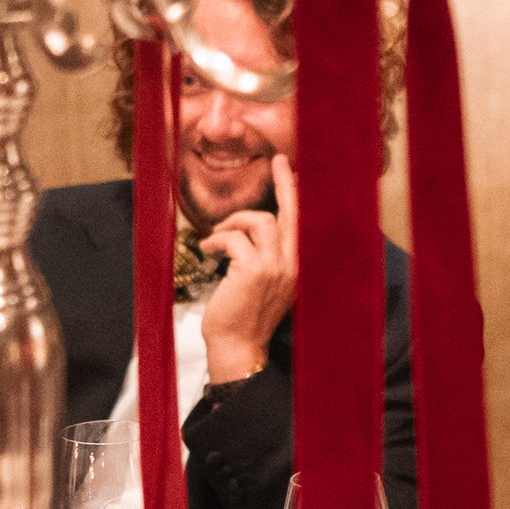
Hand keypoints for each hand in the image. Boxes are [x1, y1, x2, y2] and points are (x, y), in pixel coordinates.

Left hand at [199, 153, 297, 382]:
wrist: (239, 346)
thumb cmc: (247, 316)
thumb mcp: (269, 284)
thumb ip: (271, 258)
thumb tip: (259, 228)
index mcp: (299, 267)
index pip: (302, 224)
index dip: (297, 195)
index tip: (292, 171)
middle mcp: (294, 264)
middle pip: (291, 212)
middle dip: (285, 183)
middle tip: (279, 161)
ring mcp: (276, 266)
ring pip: (259, 221)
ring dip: (233, 223)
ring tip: (216, 238)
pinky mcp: (254, 270)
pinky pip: (235, 239)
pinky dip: (217, 240)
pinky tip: (207, 250)